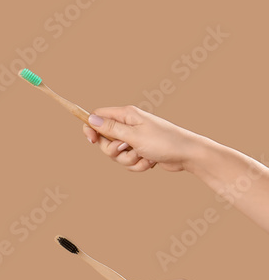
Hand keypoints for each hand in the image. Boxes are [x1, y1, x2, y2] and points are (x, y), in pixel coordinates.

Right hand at [83, 106, 203, 172]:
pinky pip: (128, 162)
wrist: (188, 155)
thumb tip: (91, 119)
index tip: (91, 141)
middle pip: (105, 140)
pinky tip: (151, 161)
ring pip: (116, 154)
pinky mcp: (140, 151)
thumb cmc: (164, 142)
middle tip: (127, 148)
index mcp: (126, 115)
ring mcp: (134, 139)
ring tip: (144, 155)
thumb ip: (111, 128)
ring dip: (129, 159)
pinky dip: (138, 165)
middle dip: (114, 151)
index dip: (91, 128)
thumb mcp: (134, 136)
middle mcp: (129, 125)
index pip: (98, 117)